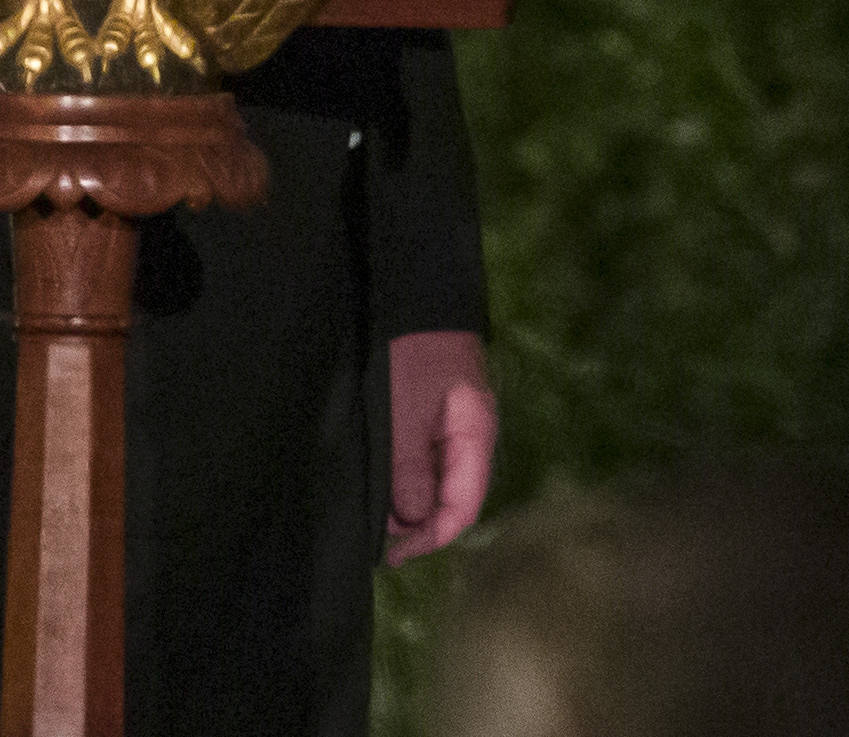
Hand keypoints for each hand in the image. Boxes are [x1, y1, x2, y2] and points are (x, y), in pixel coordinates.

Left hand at [385, 330, 495, 563]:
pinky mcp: (436, 414)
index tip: (391, 555)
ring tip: (373, 510)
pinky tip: (383, 482)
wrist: (417, 293)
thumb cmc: (413, 352)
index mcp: (475, 437)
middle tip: (374, 535)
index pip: (463, 508)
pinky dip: (405, 479)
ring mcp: (454, 426)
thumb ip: (410, 467)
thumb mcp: (406, 411)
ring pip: (437, 481)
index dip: (429, 538)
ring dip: (409, 502)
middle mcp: (470, 437)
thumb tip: (410, 521)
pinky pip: (426, 461)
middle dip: (417, 524)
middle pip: (452, 498)